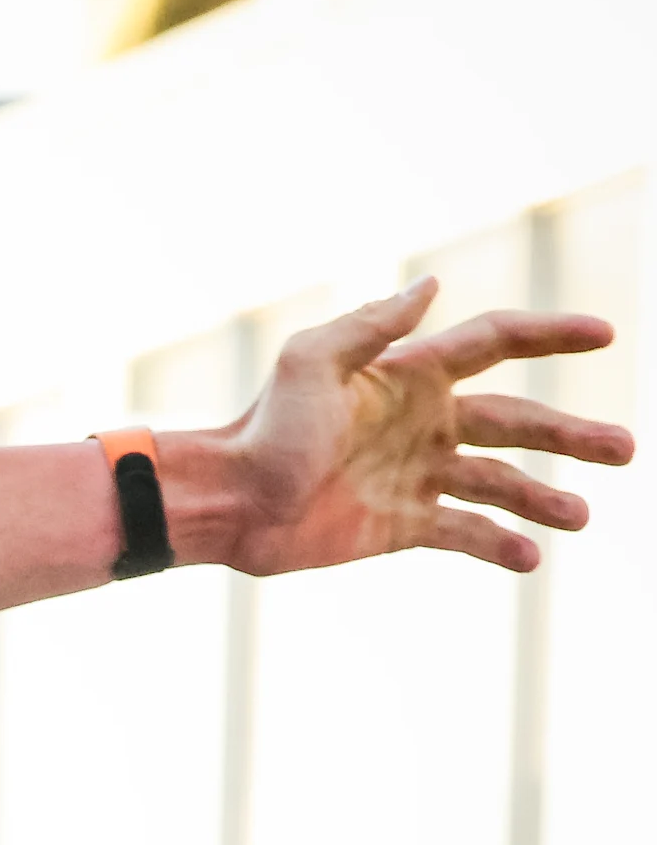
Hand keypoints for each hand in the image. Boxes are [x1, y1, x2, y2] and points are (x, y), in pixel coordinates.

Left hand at [201, 280, 623, 576]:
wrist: (228, 502)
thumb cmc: (263, 429)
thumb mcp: (311, 364)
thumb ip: (371, 326)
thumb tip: (431, 286)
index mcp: (410, 377)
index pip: (496, 344)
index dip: (551, 336)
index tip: (606, 333)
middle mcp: (424, 424)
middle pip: (518, 423)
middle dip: (571, 436)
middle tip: (625, 449)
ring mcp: (418, 476)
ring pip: (501, 483)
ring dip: (545, 498)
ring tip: (580, 515)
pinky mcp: (404, 525)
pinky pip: (466, 533)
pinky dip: (500, 545)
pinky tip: (531, 558)